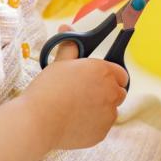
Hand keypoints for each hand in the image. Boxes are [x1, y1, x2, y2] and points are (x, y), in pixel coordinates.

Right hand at [21, 25, 127, 149]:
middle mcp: (111, 92)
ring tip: (77, 109)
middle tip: (86, 94)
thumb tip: (66, 28)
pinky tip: (74, 122)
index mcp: (103, 71)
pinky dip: (92, 125)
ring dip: (100, 110)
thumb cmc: (48, 89)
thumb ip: (69, 46)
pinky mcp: (102, 133)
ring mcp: (108, 115)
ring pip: (111, 111)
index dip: (111, 77)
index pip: (121, 74)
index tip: (98, 80)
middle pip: (119, 93)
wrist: (39, 121)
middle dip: (107, 93)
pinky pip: (101, 127)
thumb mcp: (59, 63)